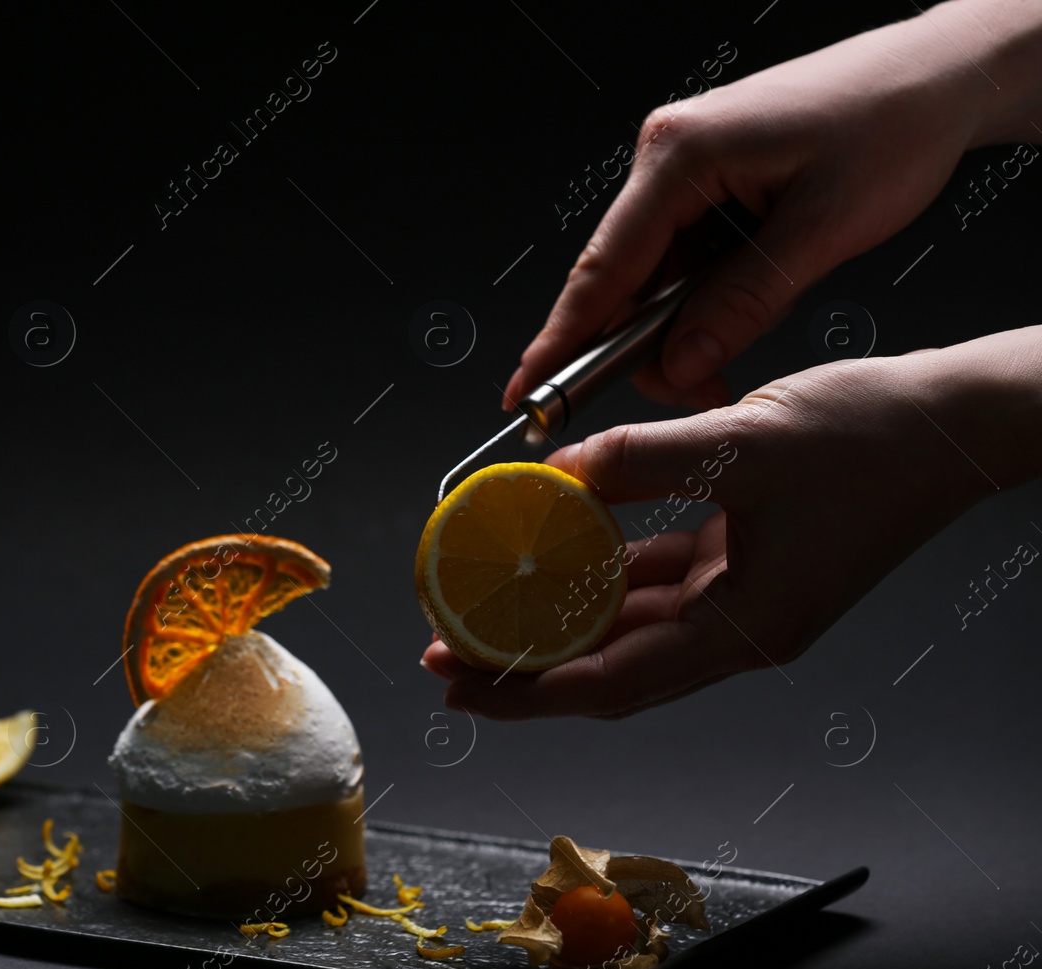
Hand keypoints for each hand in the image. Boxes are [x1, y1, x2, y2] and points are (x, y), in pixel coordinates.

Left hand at [429, 329, 1041, 718]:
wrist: (959, 421)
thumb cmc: (876, 439)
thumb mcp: (744, 443)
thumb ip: (641, 461)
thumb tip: (557, 473)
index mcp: (745, 630)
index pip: (609, 683)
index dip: (526, 692)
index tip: (457, 685)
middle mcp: (741, 631)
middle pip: (609, 670)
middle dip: (525, 667)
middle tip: (446, 650)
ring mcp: (745, 600)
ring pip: (629, 629)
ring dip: (559, 622)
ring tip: (487, 607)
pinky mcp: (748, 564)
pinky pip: (658, 583)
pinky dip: (606, 575)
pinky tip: (559, 551)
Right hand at [504, 0, 1041, 411]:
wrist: (937, 75)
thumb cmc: (892, 123)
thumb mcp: (823, 230)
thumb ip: (745, 303)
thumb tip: (684, 361)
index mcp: (680, 154)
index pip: (603, 267)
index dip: (564, 339)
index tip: (529, 393)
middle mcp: (668, 156)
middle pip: (621, 278)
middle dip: (643, 348)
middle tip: (690, 394)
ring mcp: (684, 169)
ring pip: (652, 276)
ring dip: (680, 329)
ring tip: (724, 363)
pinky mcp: (708, 183)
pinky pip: (682, 259)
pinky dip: (698, 302)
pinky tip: (727, 323)